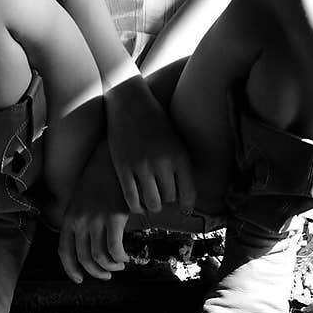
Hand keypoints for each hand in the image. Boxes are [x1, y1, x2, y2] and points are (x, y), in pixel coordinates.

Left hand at [58, 140, 129, 282]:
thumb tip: (89, 240)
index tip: (80, 279)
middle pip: (84, 258)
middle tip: (108, 275)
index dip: (71, 269)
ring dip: (110, 267)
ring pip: (100, 257)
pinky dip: (120, 257)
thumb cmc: (100, 178)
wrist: (112, 159)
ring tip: (119, 265)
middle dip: (96, 272)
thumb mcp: (82, 199)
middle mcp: (79, 221)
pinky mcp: (113, 217)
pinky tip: (127, 256)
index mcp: (69, 217)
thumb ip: (82, 219)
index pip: (64, 251)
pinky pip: (115, 248)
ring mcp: (96, 219)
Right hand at [104, 79, 195, 214]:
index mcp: (179, 156)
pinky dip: (135, 206)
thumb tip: (184, 193)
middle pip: (169, 198)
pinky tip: (137, 206)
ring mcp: (141, 166)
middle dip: (167, 200)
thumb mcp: (176, 141)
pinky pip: (131, 198)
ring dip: (153, 206)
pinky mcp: (123, 167)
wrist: (130, 103)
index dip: (187, 205)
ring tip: (151, 203)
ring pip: (152, 202)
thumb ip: (180, 165)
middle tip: (163, 198)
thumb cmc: (155, 122)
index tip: (184, 208)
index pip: (188, 193)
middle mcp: (162, 162)